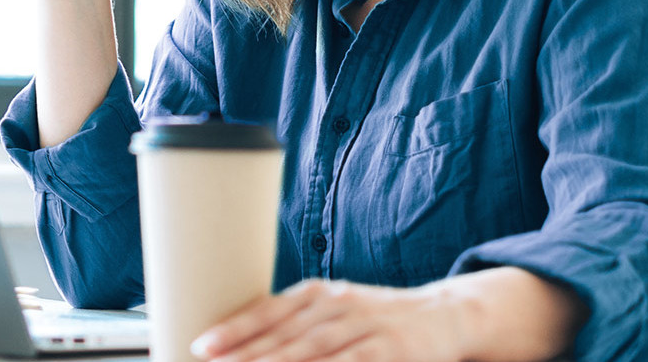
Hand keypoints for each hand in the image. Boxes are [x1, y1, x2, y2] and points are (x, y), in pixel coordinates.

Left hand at [190, 279, 470, 361]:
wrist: (445, 314)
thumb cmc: (375, 319)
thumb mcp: (333, 311)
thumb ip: (294, 325)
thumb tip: (242, 348)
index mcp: (315, 293)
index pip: (266, 311)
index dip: (233, 329)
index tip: (201, 345)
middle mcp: (335, 304)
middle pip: (283, 335)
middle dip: (246, 355)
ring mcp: (364, 325)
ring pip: (313, 350)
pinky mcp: (392, 350)